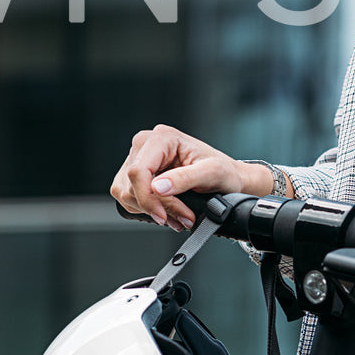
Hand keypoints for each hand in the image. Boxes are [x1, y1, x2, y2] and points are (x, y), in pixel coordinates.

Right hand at [110, 124, 259, 229]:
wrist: (227, 178)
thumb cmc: (223, 172)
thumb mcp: (211, 173)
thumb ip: (185, 178)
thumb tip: (158, 187)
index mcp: (162, 137)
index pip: (138, 172)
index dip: (148, 198)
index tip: (164, 215)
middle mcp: (146, 144)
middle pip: (131, 186)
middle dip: (156, 207)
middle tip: (182, 216)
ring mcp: (138, 159)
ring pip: (127, 194)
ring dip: (152, 211)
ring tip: (178, 214)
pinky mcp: (136, 175)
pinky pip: (128, 198)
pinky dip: (147, 210)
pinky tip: (167, 210)